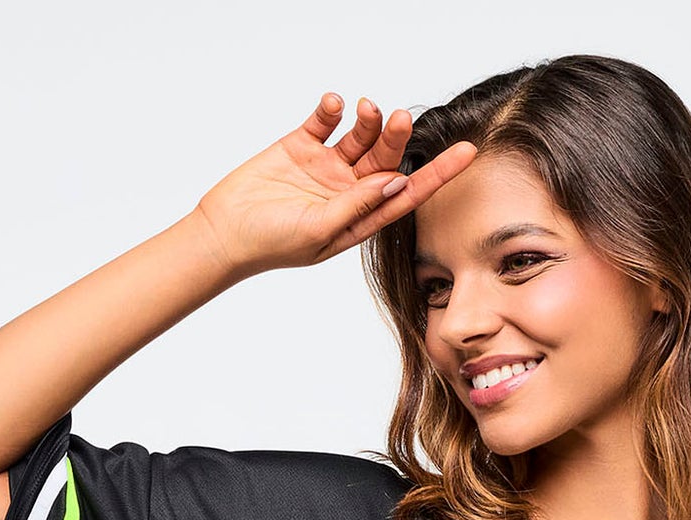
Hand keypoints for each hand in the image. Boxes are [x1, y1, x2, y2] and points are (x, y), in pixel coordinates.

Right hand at [190, 92, 476, 279]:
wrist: (224, 231)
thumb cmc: (271, 243)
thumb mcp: (320, 230)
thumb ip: (358, 205)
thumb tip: (397, 182)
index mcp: (360, 218)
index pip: (408, 193)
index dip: (438, 174)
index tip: (467, 153)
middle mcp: (348, 191)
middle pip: (385, 159)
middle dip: (397, 138)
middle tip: (399, 118)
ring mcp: (325, 168)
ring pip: (359, 136)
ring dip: (367, 119)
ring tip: (364, 107)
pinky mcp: (300, 146)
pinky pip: (325, 121)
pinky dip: (334, 109)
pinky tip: (335, 104)